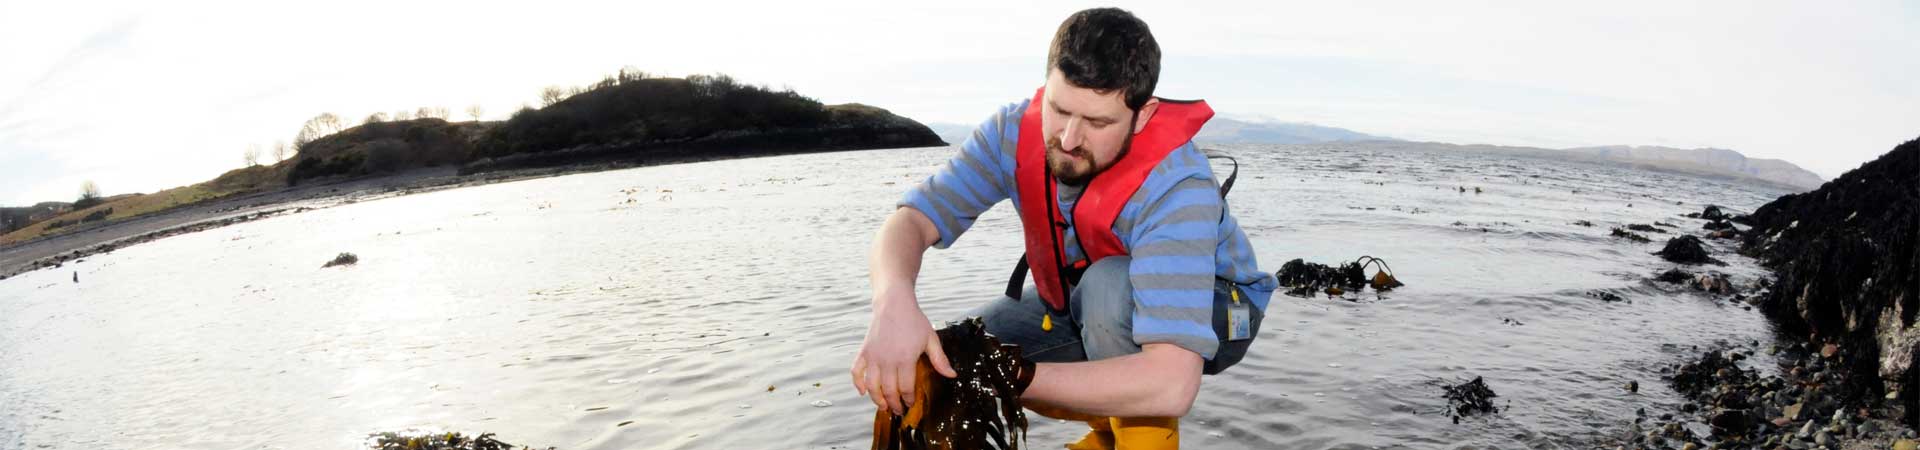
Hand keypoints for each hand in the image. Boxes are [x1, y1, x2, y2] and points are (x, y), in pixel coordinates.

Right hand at [850, 287, 957, 414]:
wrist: (894, 304)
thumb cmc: (914, 321)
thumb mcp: (931, 339)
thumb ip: (940, 359)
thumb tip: (952, 375)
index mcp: (906, 359)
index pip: (906, 388)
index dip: (909, 399)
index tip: (911, 404)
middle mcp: (888, 360)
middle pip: (889, 391)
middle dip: (894, 404)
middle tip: (898, 410)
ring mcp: (873, 357)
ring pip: (872, 386)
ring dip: (877, 400)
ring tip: (883, 407)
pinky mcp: (864, 352)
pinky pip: (856, 372)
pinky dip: (858, 384)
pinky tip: (863, 392)